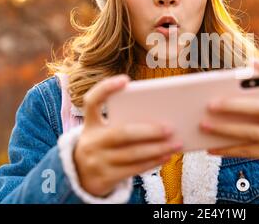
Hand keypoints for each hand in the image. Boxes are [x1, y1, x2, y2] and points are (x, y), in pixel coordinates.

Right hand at [74, 75, 182, 196]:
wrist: (82, 178)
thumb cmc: (104, 146)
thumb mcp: (103, 132)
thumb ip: (122, 122)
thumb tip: (159, 115)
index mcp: (90, 124)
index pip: (92, 101)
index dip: (106, 88)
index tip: (125, 79)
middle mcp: (91, 141)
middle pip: (122, 133)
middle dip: (149, 131)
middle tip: (170, 127)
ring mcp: (97, 161)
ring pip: (132, 153)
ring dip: (158, 148)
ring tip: (176, 143)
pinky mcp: (105, 178)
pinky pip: (134, 169)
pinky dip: (153, 161)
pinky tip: (167, 156)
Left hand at [200, 58, 258, 176]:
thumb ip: (258, 99)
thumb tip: (219, 97)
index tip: (252, 62)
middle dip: (233, 106)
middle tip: (210, 104)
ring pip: (250, 133)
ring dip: (224, 130)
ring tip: (203, 125)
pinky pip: (246, 151)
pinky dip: (227, 149)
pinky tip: (210, 147)